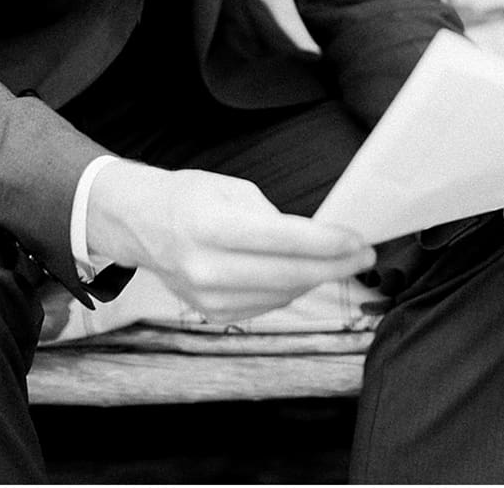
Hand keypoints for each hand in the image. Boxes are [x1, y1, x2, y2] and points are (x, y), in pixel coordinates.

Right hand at [86, 162, 375, 323]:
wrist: (139, 224)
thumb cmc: (187, 198)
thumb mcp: (229, 189)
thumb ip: (274, 218)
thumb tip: (319, 243)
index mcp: (209, 227)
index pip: (284, 240)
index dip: (329, 243)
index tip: (359, 240)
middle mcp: (206, 268)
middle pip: (291, 275)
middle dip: (336, 266)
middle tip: (364, 256)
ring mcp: (209, 297)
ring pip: (284, 294)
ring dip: (315, 278)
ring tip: (333, 261)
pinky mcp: (213, 314)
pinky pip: (268, 305)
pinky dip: (289, 289)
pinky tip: (296, 273)